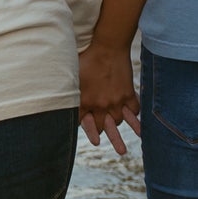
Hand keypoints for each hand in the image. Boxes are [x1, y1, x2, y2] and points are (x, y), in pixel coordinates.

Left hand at [79, 38, 140, 153]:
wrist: (107, 47)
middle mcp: (101, 105)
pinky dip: (136, 119)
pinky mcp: (128, 94)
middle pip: (102, 127)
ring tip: (122, 152)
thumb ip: (69, 90)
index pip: (84, 123)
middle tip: (107, 147)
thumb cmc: (87, 59)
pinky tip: (139, 129)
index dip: (88, 132)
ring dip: (118, 132)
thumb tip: (58, 98)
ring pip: (118, 122)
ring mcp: (116, 101)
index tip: (91, 141)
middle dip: (103, 136)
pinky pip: (134, 111)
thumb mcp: (73, 75)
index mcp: (85, 101)